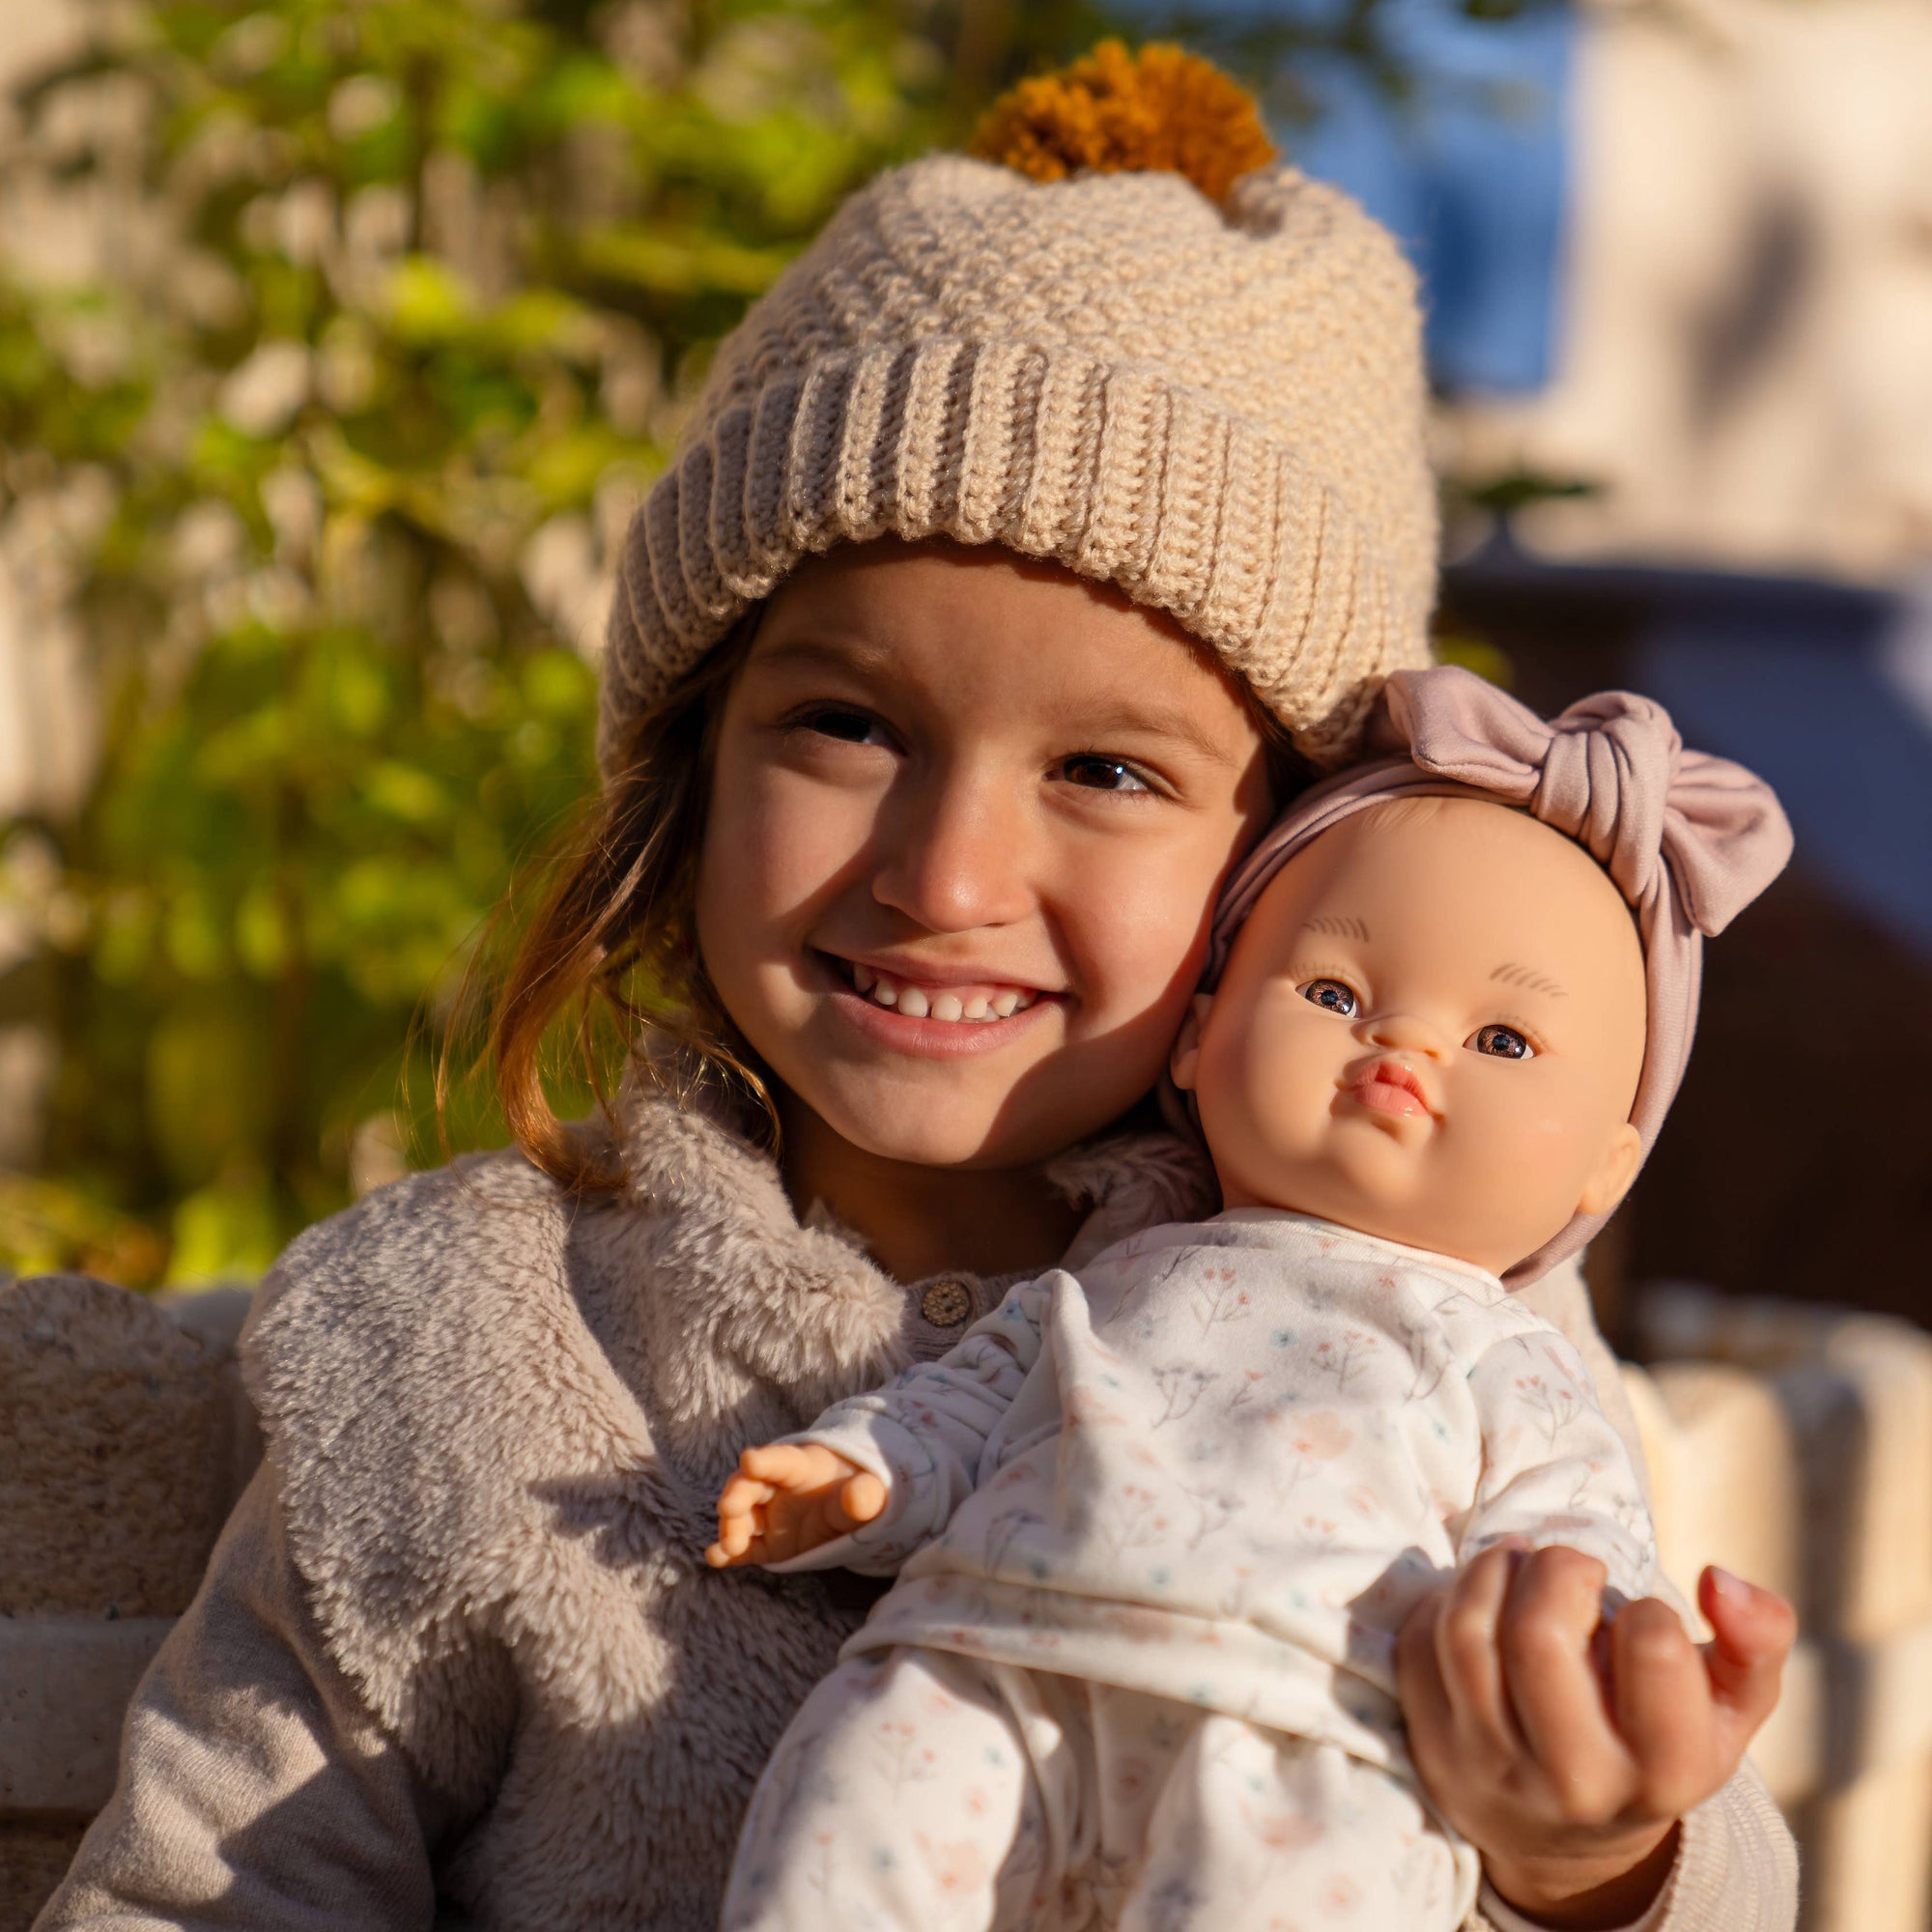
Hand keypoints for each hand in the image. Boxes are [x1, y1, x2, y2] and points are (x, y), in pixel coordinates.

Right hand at [705, 1443, 887, 1568]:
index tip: (750, 1460)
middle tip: (728, 1509)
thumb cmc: (858, 1493)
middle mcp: (777, 1487)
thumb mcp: (870, 1493)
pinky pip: (746, 1547)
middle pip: (750, 1485)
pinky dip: (728, 1552)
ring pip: (741, 1516)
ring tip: (730, 1546)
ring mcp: (768, 1515)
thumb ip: (865, 1495)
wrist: (851, 1510)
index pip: (782, 1461)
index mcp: (802, 1466)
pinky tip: (714, 1558)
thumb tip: (858, 1497)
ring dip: (732, 1527)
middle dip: (737, 1495)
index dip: (766, 1460)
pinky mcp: (767, 1543)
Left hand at [1396, 1545, 1795, 1928]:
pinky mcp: (1432, 1747)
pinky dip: (1445, 1598)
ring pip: (1466, 1632)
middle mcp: (1573, 1779)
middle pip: (1538, 1635)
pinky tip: (1482, 1597)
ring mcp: (1491, 1766)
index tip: (1638, 1616)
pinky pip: (1419, 1645)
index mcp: (1663, 1768)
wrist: (1573, 1841)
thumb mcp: (1732, 1709)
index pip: (1652, 1646)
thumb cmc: (1661, 1744)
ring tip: (1520, 1562)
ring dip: (1492, 1569)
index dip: (1645, 1608)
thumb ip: (1756, 1641)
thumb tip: (1719, 1579)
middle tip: (1571, 1568)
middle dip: (1556, 1568)